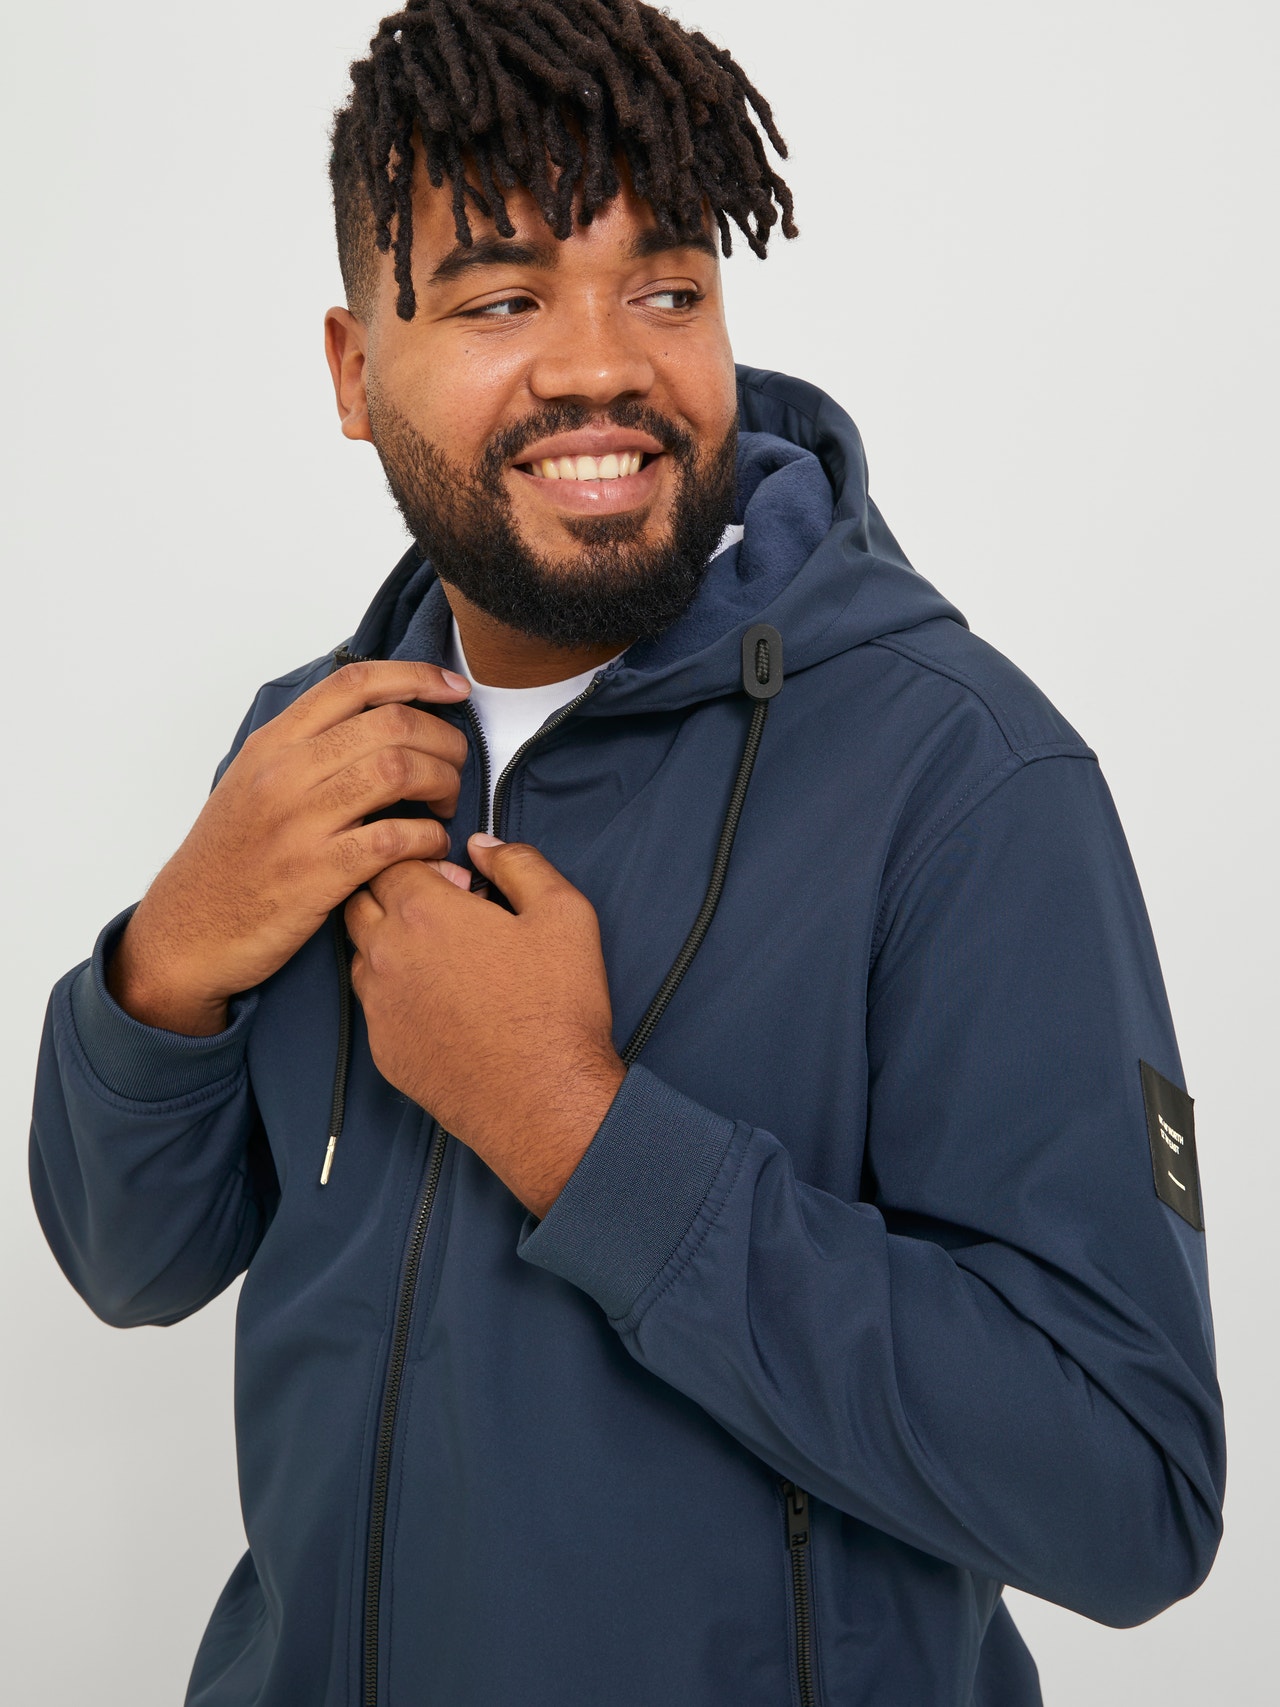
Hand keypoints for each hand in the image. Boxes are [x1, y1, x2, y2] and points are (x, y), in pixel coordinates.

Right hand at [108, 661, 472, 1034]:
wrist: (187, 931)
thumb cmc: (229, 860)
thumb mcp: (252, 783)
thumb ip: (307, 748)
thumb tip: (377, 721)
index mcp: (273, 743)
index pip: (354, 683)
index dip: (415, 676)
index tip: (454, 688)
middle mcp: (285, 772)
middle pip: (390, 723)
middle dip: (444, 739)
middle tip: (455, 764)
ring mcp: (300, 822)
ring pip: (398, 770)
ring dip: (443, 782)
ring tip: (445, 803)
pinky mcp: (317, 873)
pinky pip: (396, 838)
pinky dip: (429, 838)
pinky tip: (431, 847)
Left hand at [345, 834, 626, 1217]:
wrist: (543, 1101)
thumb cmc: (556, 1009)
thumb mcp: (564, 913)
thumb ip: (519, 863)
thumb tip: (484, 846)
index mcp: (425, 912)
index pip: (390, 860)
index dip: (422, 860)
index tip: (454, 878)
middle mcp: (386, 954)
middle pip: (360, 901)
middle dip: (393, 892)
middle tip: (444, 910)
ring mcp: (378, 1006)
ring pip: (360, 953)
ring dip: (388, 941)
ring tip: (442, 957)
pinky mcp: (382, 1049)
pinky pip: (373, 1004)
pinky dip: (395, 991)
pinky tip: (441, 1003)